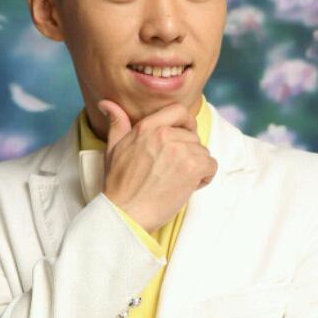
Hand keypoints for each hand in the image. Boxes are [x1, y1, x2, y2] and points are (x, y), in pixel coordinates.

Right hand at [98, 100, 217, 233]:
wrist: (125, 213)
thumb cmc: (119, 184)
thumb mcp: (113, 148)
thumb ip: (116, 123)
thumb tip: (107, 104)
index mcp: (147, 127)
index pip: (179, 110)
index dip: (186, 122)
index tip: (184, 134)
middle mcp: (165, 134)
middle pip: (193, 135)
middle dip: (189, 151)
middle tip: (175, 169)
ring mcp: (180, 150)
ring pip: (202, 151)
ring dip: (196, 166)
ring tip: (178, 180)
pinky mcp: (192, 168)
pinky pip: (211, 165)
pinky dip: (205, 177)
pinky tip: (188, 186)